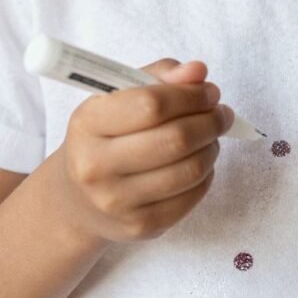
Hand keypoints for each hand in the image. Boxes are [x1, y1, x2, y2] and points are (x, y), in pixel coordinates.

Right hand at [55, 59, 233, 243]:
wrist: (76, 198)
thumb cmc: (104, 136)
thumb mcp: (119, 97)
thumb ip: (159, 77)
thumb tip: (198, 71)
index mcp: (88, 124)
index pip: (152, 105)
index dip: (190, 95)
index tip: (210, 91)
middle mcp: (96, 166)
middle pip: (176, 139)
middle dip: (210, 121)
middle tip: (221, 113)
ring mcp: (117, 202)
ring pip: (190, 170)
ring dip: (212, 147)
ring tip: (211, 136)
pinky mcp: (140, 227)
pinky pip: (191, 197)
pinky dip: (206, 175)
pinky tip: (199, 162)